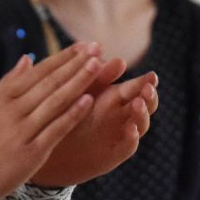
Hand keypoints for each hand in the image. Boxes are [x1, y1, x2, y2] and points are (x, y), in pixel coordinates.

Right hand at [0, 45, 107, 199]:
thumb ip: (9, 83)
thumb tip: (28, 59)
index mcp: (3, 96)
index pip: (39, 71)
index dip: (64, 57)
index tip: (84, 46)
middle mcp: (12, 110)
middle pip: (50, 82)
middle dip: (75, 64)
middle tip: (97, 49)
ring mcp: (21, 131)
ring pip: (55, 102)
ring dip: (78, 82)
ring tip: (97, 66)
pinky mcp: (30, 153)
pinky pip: (55, 130)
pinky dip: (72, 114)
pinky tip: (88, 101)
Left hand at [31, 71, 157, 187]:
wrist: (46, 144)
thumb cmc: (59, 113)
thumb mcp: (74, 90)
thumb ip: (86, 73)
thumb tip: (95, 45)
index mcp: (113, 97)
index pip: (136, 88)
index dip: (146, 82)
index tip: (152, 76)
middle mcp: (121, 115)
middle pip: (144, 104)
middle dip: (149, 96)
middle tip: (148, 88)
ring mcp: (118, 134)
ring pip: (140, 124)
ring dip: (142, 114)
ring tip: (138, 104)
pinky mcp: (113, 154)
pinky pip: (128, 147)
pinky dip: (132, 138)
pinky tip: (131, 129)